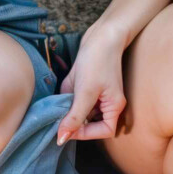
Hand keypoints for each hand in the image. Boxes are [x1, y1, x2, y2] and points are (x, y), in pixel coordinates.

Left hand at [56, 23, 126, 143]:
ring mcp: (98, 94)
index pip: (103, 131)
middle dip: (75, 121)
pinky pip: (76, 98)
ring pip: (81, 111)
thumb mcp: (85, 91)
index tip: (67, 129)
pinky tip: (63, 88)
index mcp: (114, 106)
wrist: (101, 33)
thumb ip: (74, 117)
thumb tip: (62, 139)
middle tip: (58, 117)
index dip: (86, 134)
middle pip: (91, 123)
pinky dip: (67, 97)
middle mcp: (107, 102)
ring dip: (69, 109)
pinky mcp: (87, 85)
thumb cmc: (98, 60)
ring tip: (59, 102)